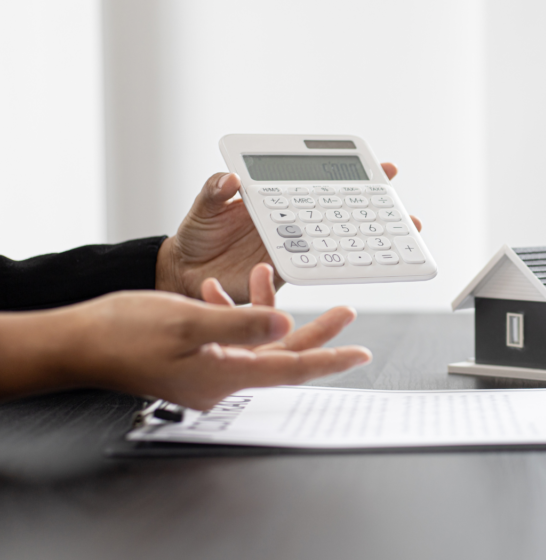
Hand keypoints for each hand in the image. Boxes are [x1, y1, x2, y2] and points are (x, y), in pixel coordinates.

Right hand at [0, 265, 371, 409]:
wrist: (76, 345)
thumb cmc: (123, 334)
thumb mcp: (188, 320)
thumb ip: (241, 322)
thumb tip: (286, 322)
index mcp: (225, 375)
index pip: (292, 368)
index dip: (329, 359)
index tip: (360, 353)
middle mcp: (222, 380)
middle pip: (283, 356)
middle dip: (315, 331)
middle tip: (345, 312)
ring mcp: (207, 374)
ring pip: (256, 344)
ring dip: (266, 310)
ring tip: (270, 275)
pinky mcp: (194, 363)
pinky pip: (228, 341)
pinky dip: (231, 314)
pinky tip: (218, 289)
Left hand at [156, 163, 421, 301]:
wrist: (186, 277)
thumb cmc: (195, 238)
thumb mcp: (202, 209)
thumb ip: (214, 193)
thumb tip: (231, 180)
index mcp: (277, 199)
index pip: (320, 182)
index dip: (354, 175)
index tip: (386, 170)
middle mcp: (292, 222)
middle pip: (343, 212)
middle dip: (378, 211)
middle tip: (406, 212)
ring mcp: (293, 247)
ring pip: (339, 241)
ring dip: (370, 241)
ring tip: (401, 238)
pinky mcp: (287, 273)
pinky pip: (319, 268)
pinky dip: (341, 266)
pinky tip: (363, 265)